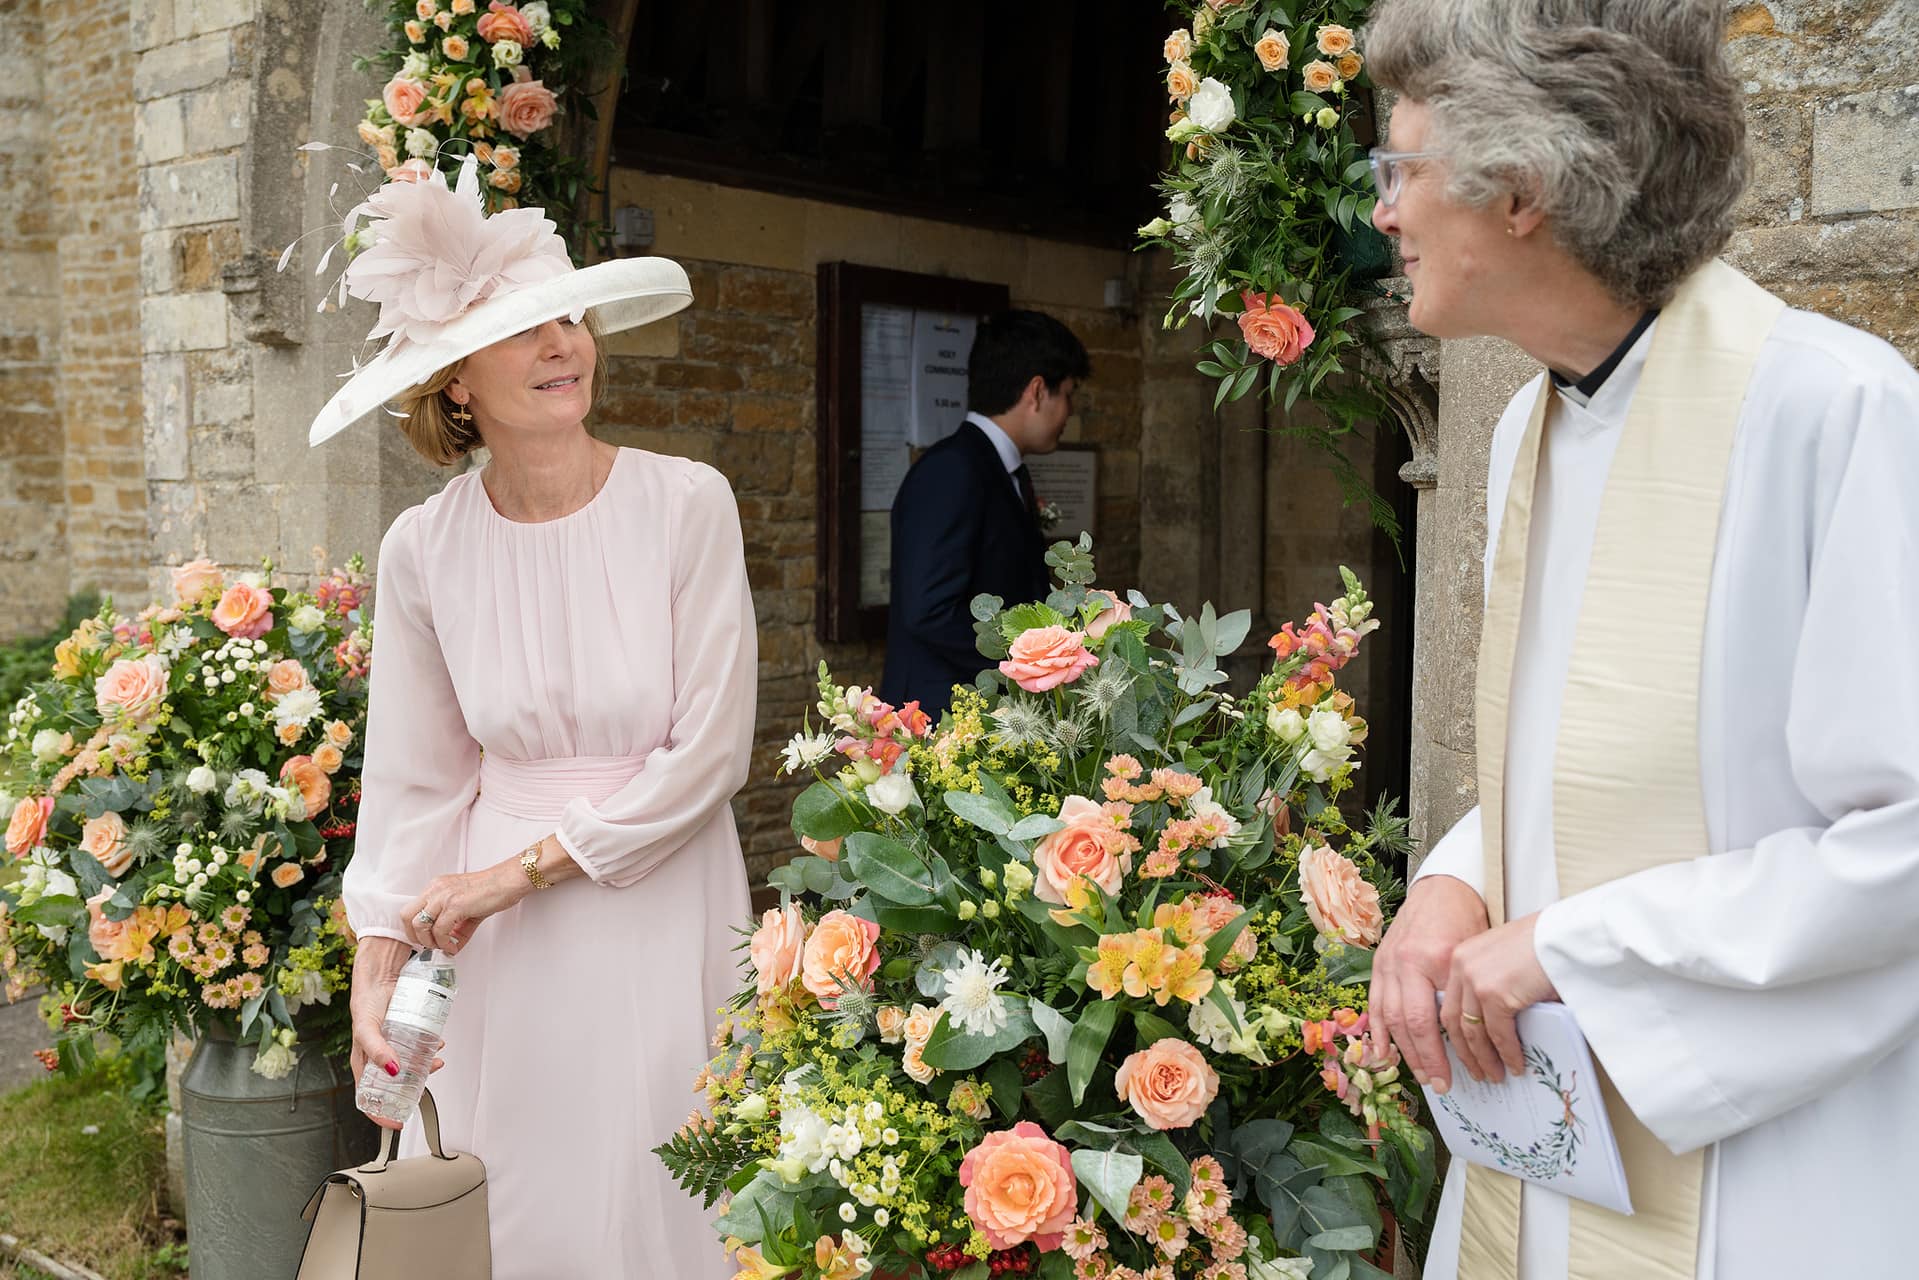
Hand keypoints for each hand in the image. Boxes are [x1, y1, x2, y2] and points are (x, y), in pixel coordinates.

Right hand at [349, 936, 443, 1130]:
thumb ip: (375, 1050)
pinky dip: (430, 1051)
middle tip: (424, 1087)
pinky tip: (438, 1043)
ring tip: (436, 1062)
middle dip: (411, 1089)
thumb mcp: (366, 1029)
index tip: (397, 1124)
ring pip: (410, 1068)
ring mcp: (393, 1048)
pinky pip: (419, 1049)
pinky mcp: (406, 1036)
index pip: (368, 1099)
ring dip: (425, 1068)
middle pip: (394, 1085)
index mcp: (363, 1064)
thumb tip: (392, 1071)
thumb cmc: (365, 1003)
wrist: (381, 977)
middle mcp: (378, 1059)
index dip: (381, 1114)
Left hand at [401, 861, 529, 954]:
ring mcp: (443, 896)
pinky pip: (440, 930)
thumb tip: (450, 948)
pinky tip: (454, 945)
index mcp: (436, 887)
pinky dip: (445, 943)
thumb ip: (456, 928)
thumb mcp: (467, 909)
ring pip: (419, 925)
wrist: (509, 881)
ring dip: (430, 942)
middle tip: (430, 946)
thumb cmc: (492, 890)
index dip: (414, 930)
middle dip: (415, 937)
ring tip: (445, 946)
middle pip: (407, 916)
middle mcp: (435, 889)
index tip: (426, 940)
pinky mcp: (455, 905)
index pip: (410, 909)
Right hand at [1368, 874, 1488, 1093]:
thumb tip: (1474, 1037)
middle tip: (1438, 1085)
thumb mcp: (1474, 955)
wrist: (1445, 887)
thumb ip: (1466, 992)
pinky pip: (1376, 1001)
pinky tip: (1383, 1052)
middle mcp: (1404, 962)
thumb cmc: (1468, 920)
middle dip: (1422, 1059)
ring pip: (1388, 1016)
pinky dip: (1378, 1029)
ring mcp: (1387, 961)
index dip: (1440, 1054)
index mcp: (1433, 959)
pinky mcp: (1380, 961)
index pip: (1431, 1020)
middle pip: (1407, 1023)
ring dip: (1401, 1050)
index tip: (1454, 1078)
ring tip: (1416, 1074)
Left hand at [1441, 912, 1559, 1085]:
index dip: (1453, 1032)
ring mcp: (1476, 981)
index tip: (1458, 1052)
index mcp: (1461, 957)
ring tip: (1495, 1075)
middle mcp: (1462, 967)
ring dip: (1484, 1059)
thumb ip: (1493, 985)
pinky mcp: (1496, 994)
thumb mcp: (1506, 960)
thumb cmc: (1545, 942)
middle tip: (1474, 1072)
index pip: (1450, 1003)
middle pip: (1453, 1021)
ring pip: (1473, 1033)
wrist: (1566, 933)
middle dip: (1463, 1053)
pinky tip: (1515, 1065)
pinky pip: (1499, 1035)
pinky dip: (1508, 1054)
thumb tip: (1495, 1023)